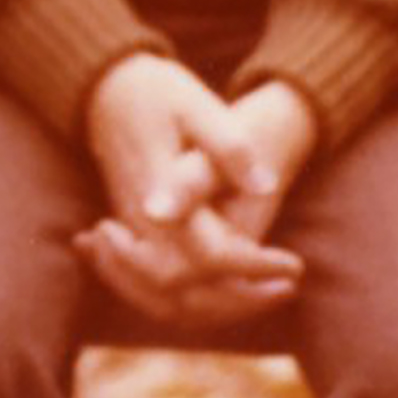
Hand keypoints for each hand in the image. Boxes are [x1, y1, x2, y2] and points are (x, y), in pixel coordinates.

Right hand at [73, 53, 303, 329]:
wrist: (103, 89)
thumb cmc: (156, 92)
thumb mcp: (198, 105)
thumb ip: (229, 146)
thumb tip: (265, 186)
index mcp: (161, 192)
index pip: (208, 254)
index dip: (255, 266)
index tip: (294, 265)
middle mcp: (139, 221)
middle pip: (182, 291)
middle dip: (239, 300)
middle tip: (287, 286)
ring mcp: (130, 231)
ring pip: (161, 298)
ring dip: (214, 308)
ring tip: (263, 294)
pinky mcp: (129, 232)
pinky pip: (149, 287)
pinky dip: (186, 301)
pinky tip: (226, 292)